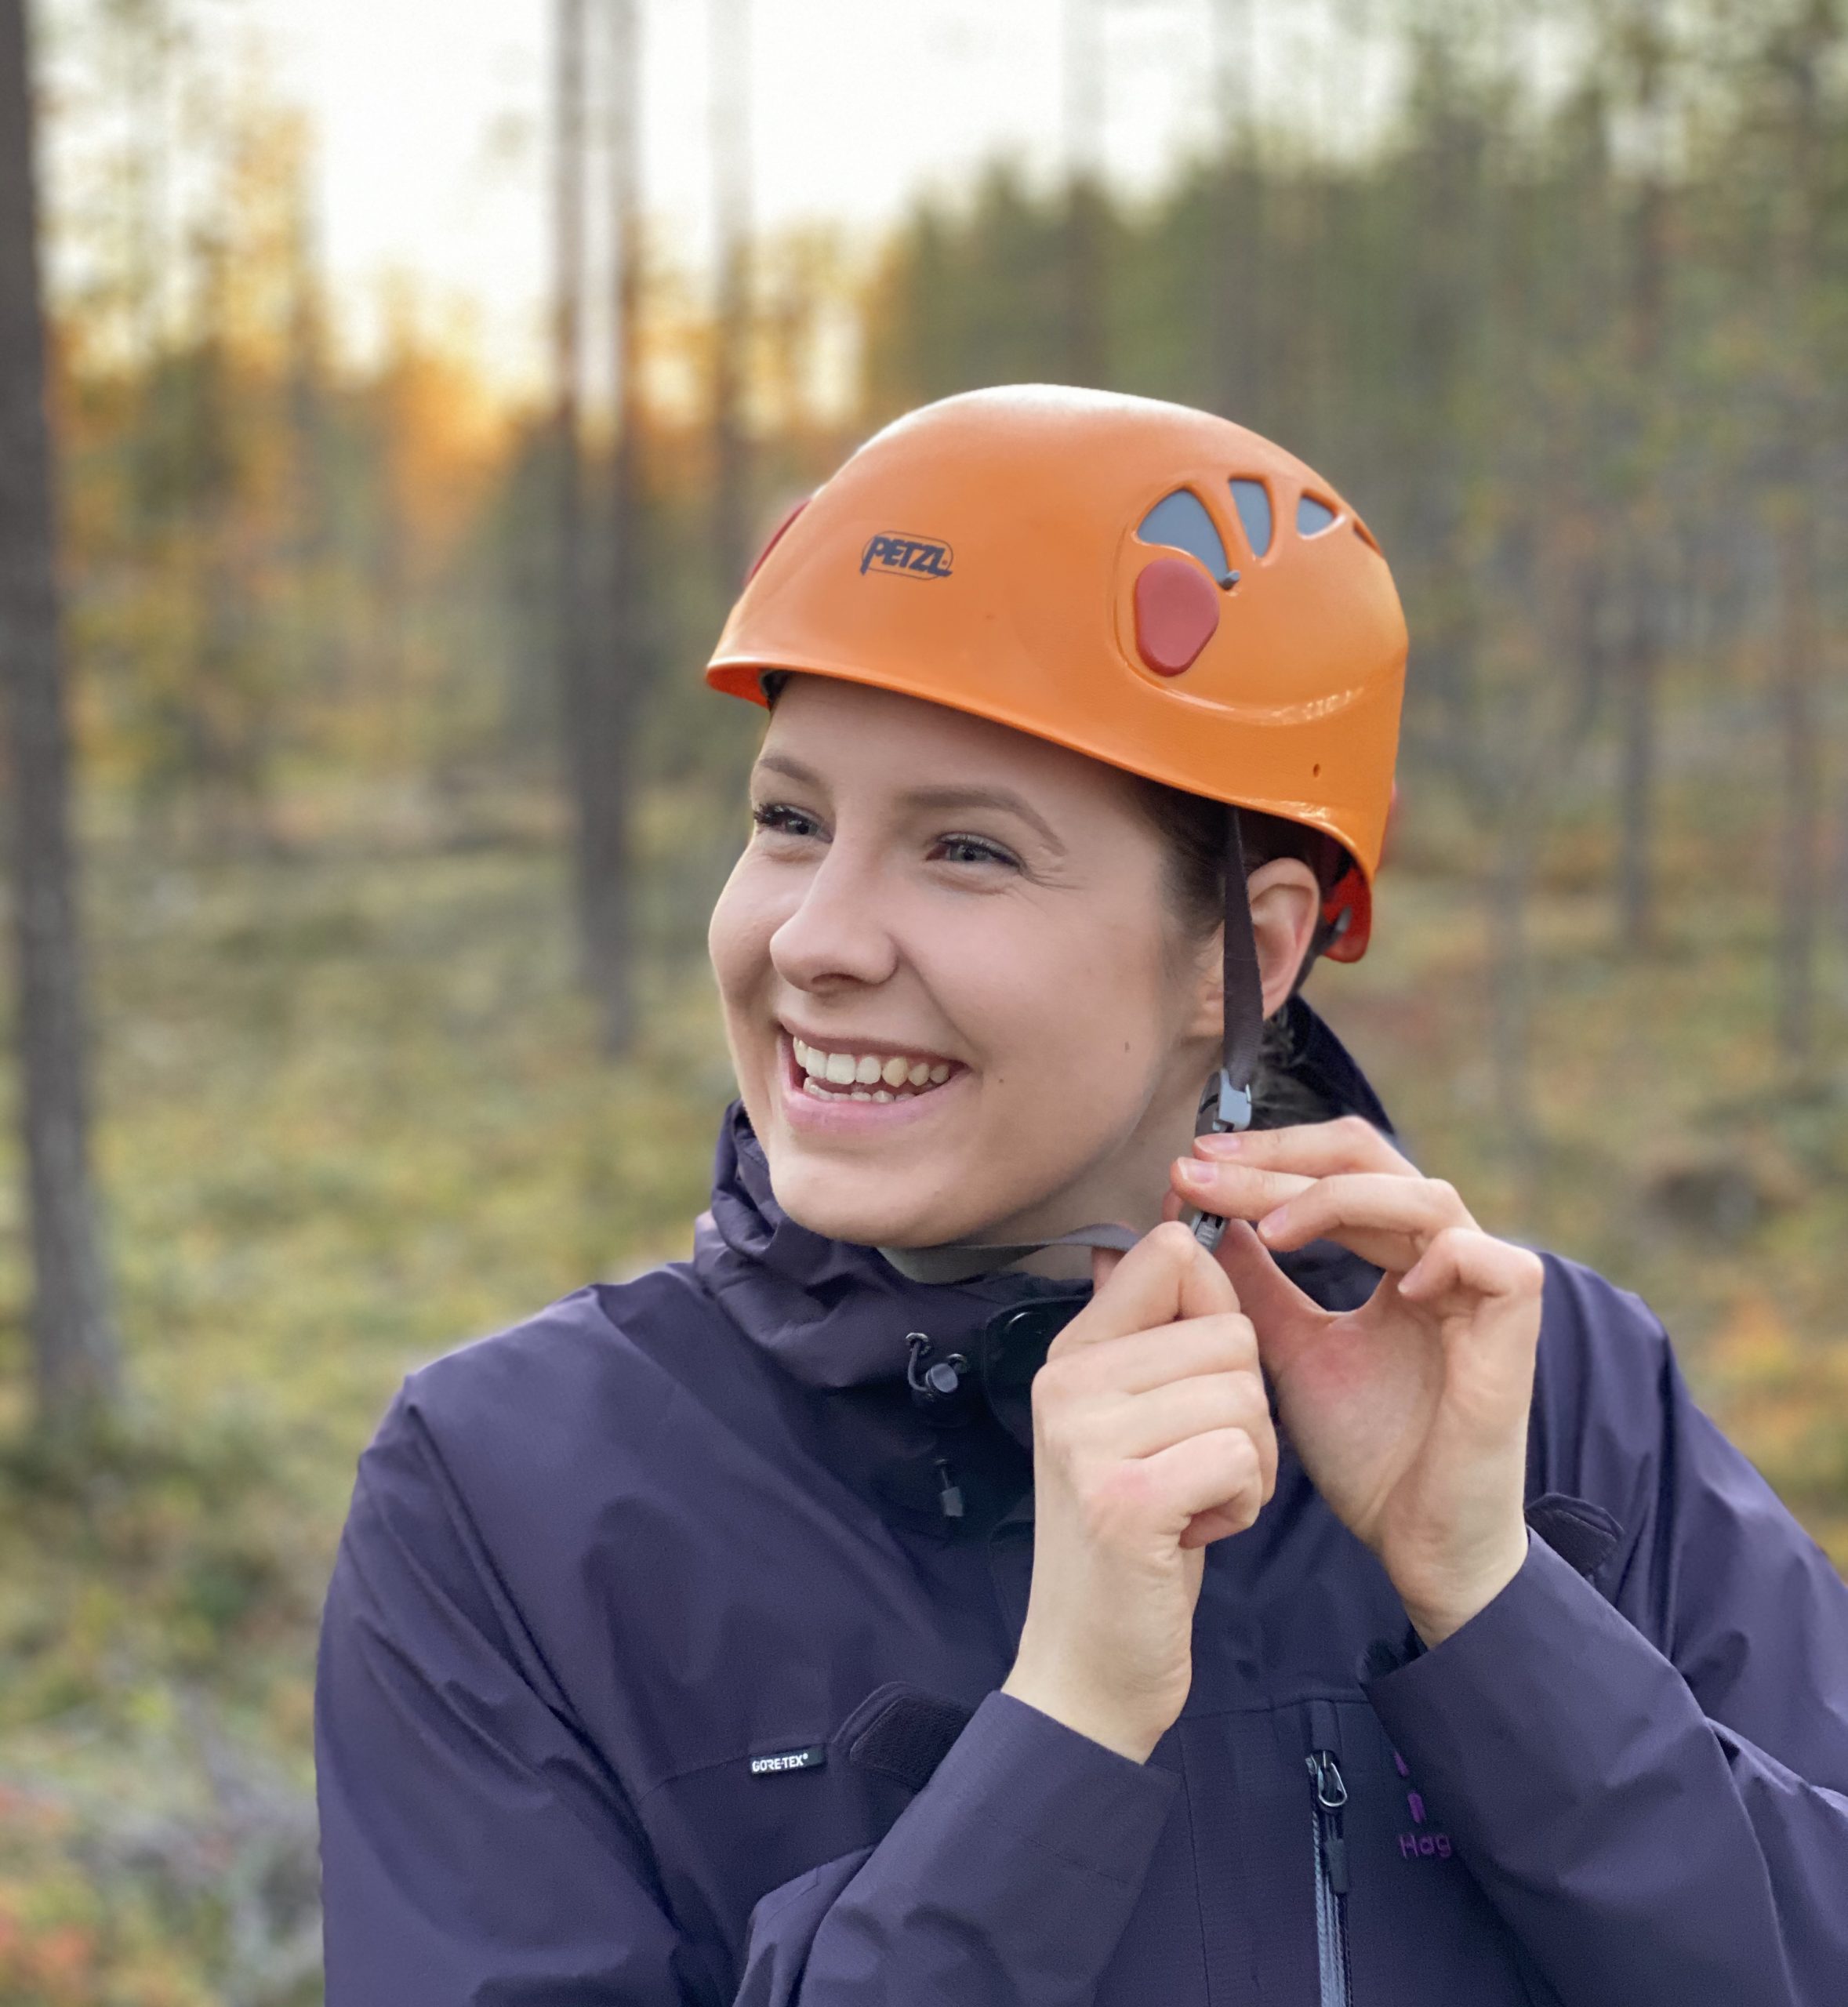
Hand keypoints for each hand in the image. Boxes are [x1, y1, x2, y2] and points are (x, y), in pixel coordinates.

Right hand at [1001, 1221, 1275, 1761]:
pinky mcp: (1124, 1500)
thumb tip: (1172, 1229)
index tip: (1206, 1380)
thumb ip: (1148, 1332)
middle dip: (1248, 1408)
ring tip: (1195, 1501)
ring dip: (1250, 1461)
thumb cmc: (1134, 1538)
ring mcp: (1086, 1440)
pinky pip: (1241, 1456)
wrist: (1089, 1669)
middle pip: (1231, 1332)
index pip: (1173, 1252)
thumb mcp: (1129, 1421)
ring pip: (1244, 1394)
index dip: (1223, 1309)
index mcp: (1071, 1352)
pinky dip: (1243, 1503)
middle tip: (1198, 1468)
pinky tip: (1197, 1533)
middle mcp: (1067, 1382)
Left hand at [1169, 1118, 1541, 1646]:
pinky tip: (1393, 1283)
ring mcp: (1484, 1287)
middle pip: (1370, 1159)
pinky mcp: (1517, 1333)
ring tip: (1274, 1229)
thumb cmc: (1365, 1450)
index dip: (1265, 1156)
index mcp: (1392, 1252)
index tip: (1188, 1166)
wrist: (1419, 1542)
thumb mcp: (1287, 1349)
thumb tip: (1196, 1221)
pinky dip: (1446, 1257)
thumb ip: (1252, 1284)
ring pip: (1427, 1195)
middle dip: (1282, 1158)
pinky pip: (1498, 1265)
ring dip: (1343, 1199)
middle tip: (1205, 1167)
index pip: (1333, 1166)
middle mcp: (1439, 1253)